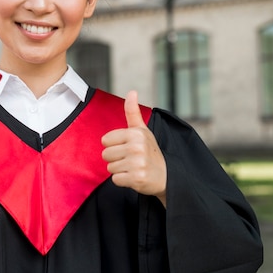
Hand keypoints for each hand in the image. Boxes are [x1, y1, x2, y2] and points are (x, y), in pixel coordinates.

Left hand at [101, 90, 166, 204]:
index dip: (114, 146)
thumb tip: (132, 92)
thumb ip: (133, 112)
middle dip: (116, 159)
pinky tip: (134, 176)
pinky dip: (123, 181)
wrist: (166, 176)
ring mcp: (137, 163)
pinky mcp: (136, 178)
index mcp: (136, 133)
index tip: (127, 147)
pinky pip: (115, 180)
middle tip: (131, 159)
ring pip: (110, 168)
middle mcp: (137, 147)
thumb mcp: (142, 130)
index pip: (105, 140)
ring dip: (119, 170)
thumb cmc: (150, 151)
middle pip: (106, 154)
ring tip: (133, 167)